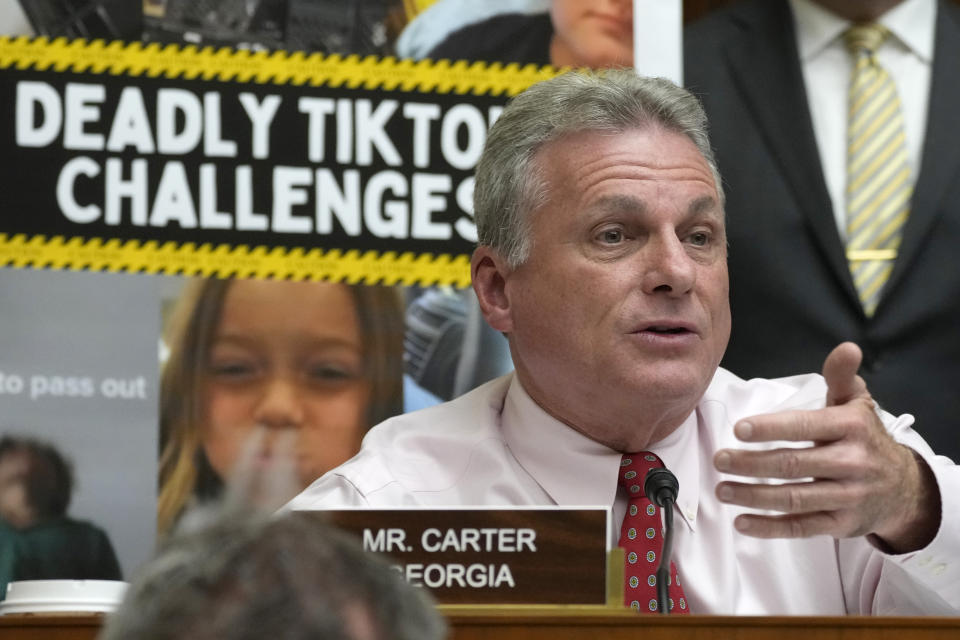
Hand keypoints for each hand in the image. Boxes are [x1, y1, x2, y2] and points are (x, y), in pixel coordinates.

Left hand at [714, 342, 939, 551]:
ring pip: (793, 498)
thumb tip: (847, 348)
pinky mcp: (841, 524)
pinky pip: (801, 527)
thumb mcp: (858, 404)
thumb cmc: (866, 438)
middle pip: (792, 464)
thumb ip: (842, 377)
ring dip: (752, 495)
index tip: (739, 430)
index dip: (771, 428)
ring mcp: (848, 497)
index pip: (806, 426)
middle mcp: (852, 463)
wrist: (904, 488)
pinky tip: (741, 521)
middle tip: (719, 460)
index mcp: (852, 428)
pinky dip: (768, 527)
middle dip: (751, 464)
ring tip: (722, 489)